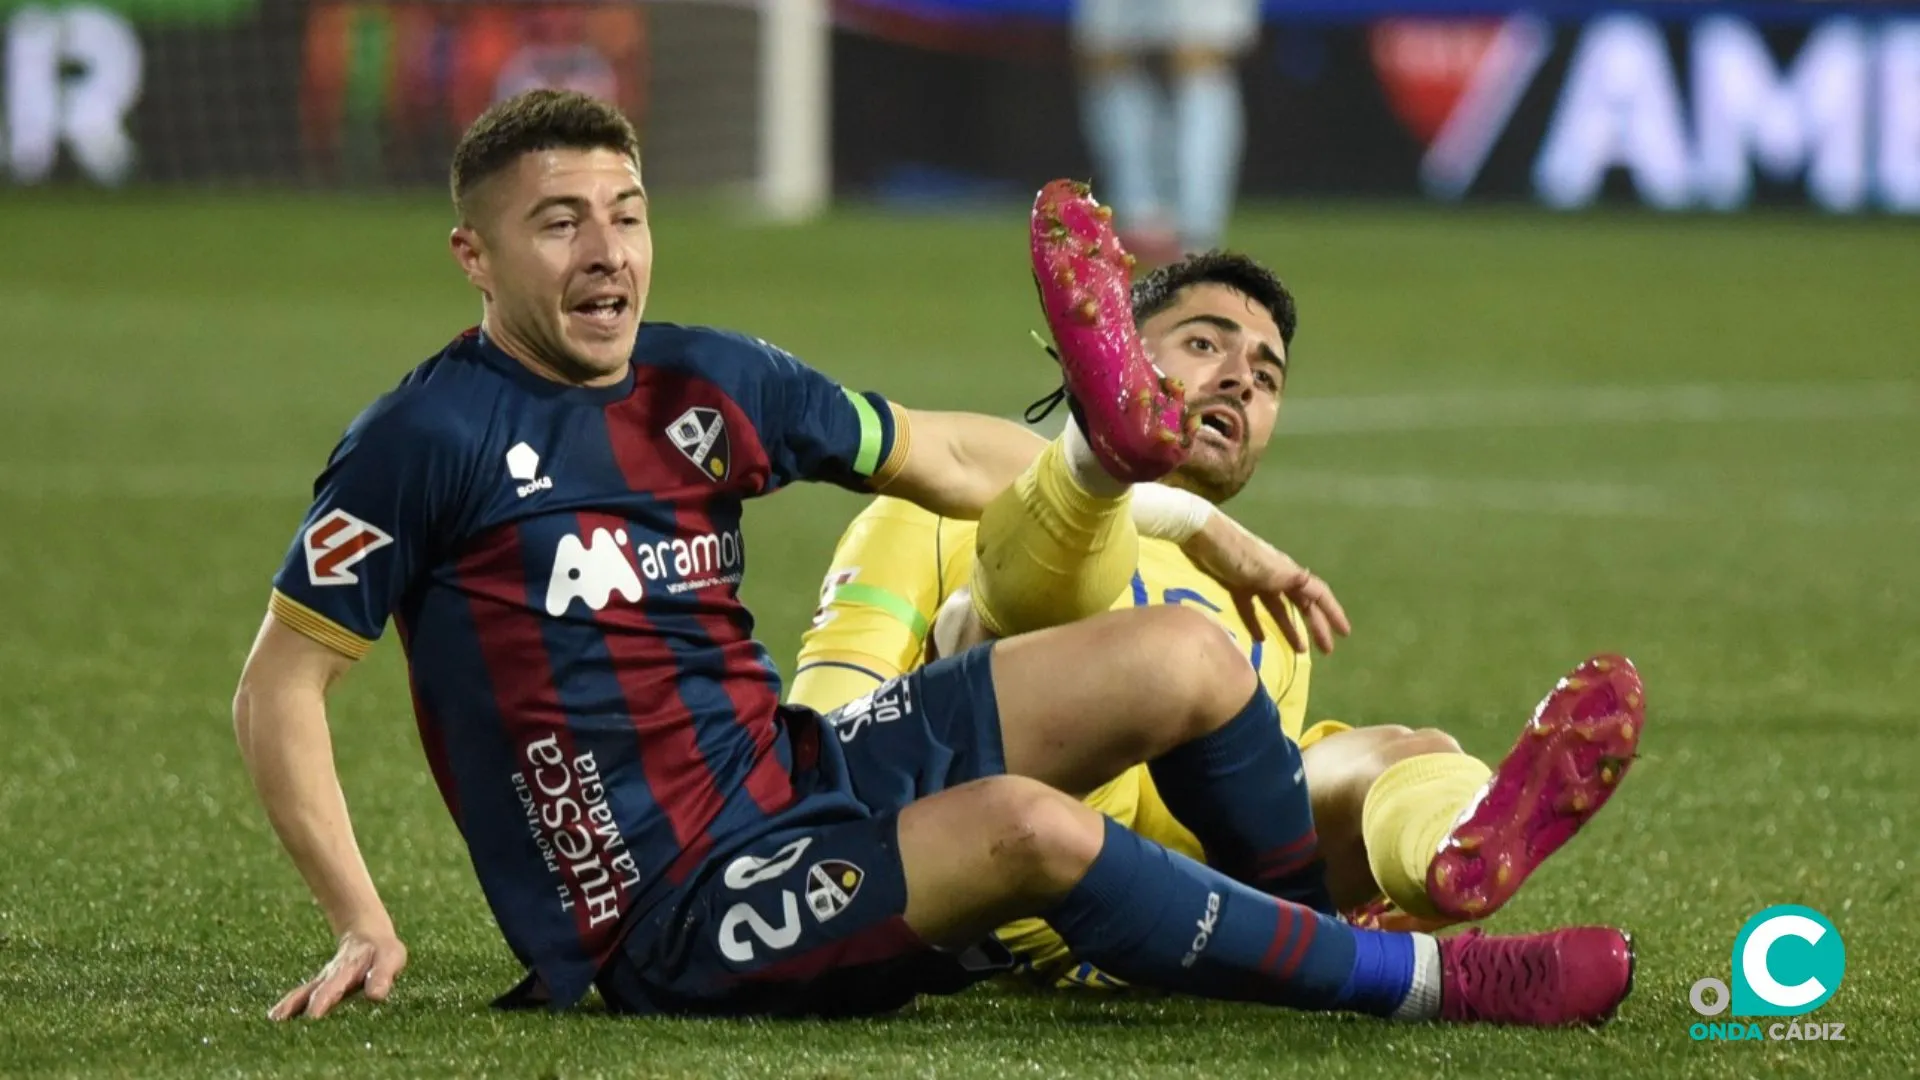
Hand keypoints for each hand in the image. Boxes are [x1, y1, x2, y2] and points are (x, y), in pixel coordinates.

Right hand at [269, 925, 407, 1020]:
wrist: (367, 934)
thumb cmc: (382, 952)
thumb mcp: (389, 959)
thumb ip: (382, 976)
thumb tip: (376, 996)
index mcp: (352, 969)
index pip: (338, 984)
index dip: (326, 998)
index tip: (313, 1014)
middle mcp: (334, 974)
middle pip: (319, 989)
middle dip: (309, 1004)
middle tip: (293, 1020)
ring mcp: (324, 979)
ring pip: (305, 991)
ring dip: (291, 1004)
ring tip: (275, 1019)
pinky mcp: (319, 985)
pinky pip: (302, 994)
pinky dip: (289, 1004)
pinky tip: (274, 1017)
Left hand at [1181, 515, 1351, 654]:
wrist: (1200, 536)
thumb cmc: (1234, 551)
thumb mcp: (1263, 567)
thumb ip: (1286, 577)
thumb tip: (1310, 585)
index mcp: (1287, 571)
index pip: (1317, 593)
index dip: (1332, 612)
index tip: (1344, 632)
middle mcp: (1276, 576)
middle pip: (1301, 604)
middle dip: (1316, 626)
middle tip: (1327, 651)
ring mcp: (1256, 580)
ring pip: (1278, 609)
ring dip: (1290, 629)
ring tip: (1300, 652)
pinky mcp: (1235, 585)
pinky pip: (1251, 609)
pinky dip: (1256, 624)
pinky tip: (1260, 640)